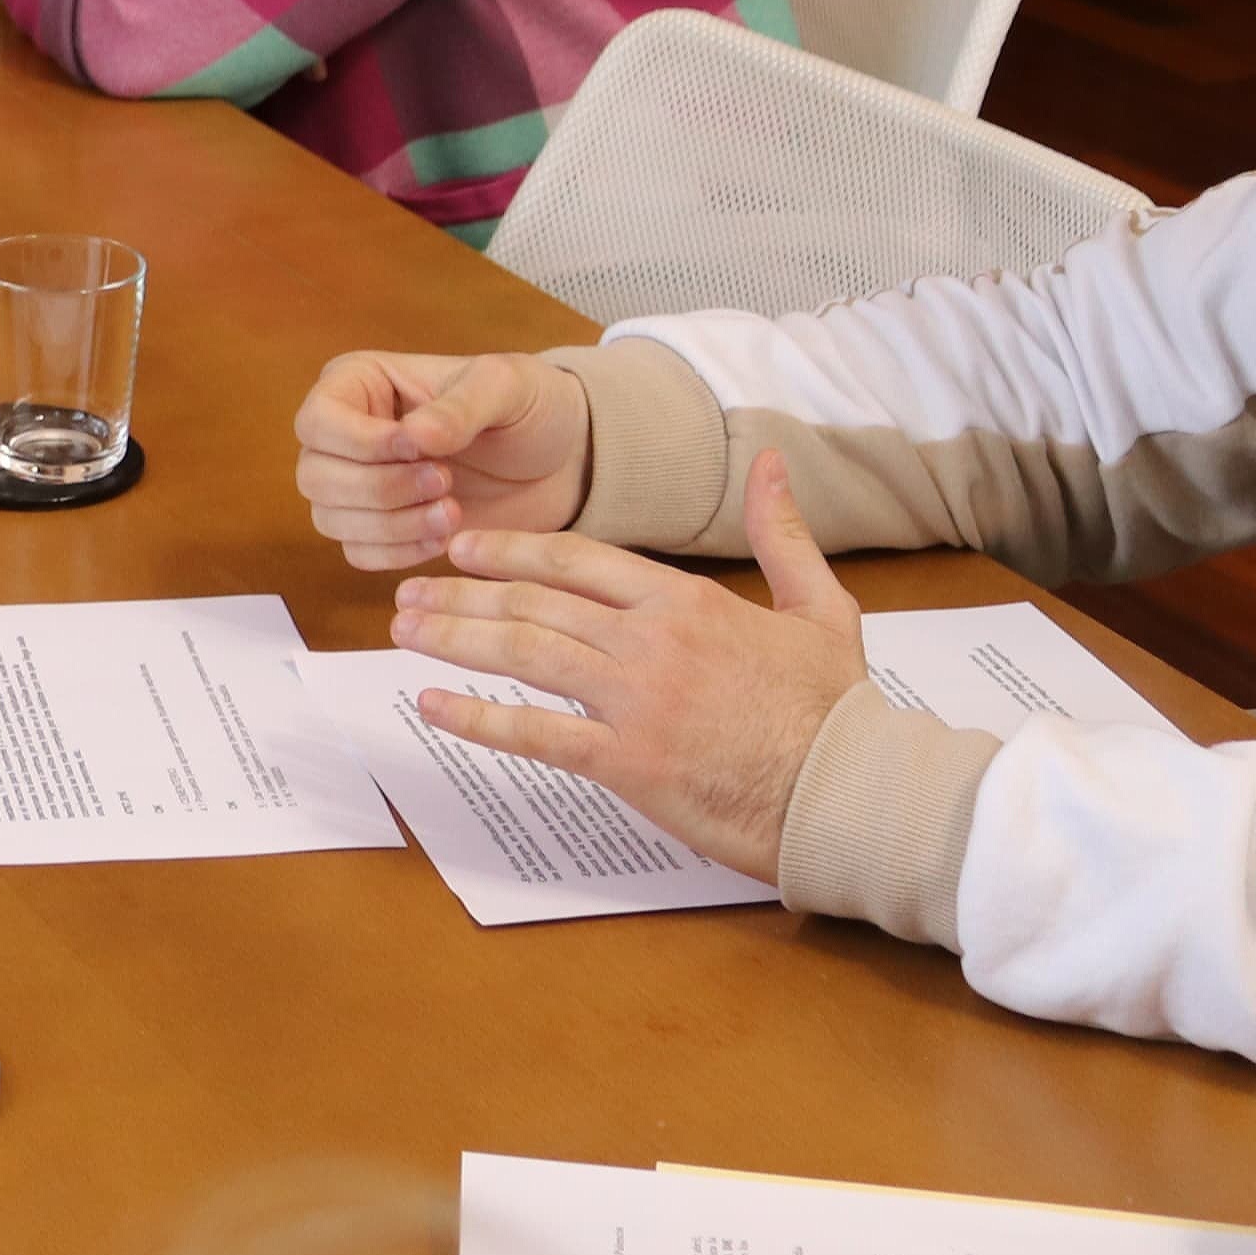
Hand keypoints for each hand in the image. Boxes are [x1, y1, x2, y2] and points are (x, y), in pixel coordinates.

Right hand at [295, 348, 594, 567]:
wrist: (561, 461)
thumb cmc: (528, 406)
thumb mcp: (505, 387)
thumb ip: (460, 407)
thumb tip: (415, 436)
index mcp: (359, 383)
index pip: (319, 421)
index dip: (361, 444)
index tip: (421, 450)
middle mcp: (345, 434)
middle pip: (316, 476)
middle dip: (382, 489)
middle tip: (445, 483)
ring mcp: (357, 484)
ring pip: (330, 519)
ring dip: (391, 526)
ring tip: (453, 513)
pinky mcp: (379, 529)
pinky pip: (357, 553)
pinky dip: (397, 554)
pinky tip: (443, 537)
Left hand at [386, 451, 866, 881]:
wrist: (851, 792)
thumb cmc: (835, 711)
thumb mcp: (819, 607)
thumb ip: (784, 534)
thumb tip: (772, 462)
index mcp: (686, 601)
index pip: (576, 559)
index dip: (511, 550)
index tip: (464, 546)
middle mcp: (650, 642)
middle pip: (534, 603)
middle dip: (462, 592)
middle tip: (412, 589)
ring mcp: (635, 701)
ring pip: (523, 655)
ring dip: (454, 638)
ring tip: (404, 631)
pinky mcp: (629, 763)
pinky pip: (534, 734)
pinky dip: (476, 717)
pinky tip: (433, 704)